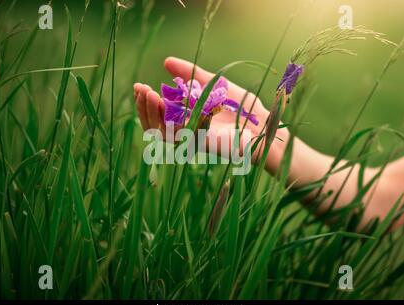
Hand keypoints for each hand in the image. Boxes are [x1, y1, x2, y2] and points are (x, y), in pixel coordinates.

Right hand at [134, 56, 286, 159]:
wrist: (264, 125)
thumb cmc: (243, 107)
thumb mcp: (213, 83)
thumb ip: (191, 73)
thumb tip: (167, 61)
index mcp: (188, 119)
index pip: (160, 115)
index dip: (146, 102)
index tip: (140, 85)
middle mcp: (187, 132)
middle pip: (155, 125)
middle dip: (144, 107)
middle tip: (139, 88)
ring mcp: (192, 139)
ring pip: (160, 133)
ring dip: (150, 113)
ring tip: (146, 93)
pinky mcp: (199, 144)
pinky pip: (176, 136)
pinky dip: (165, 120)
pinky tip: (161, 103)